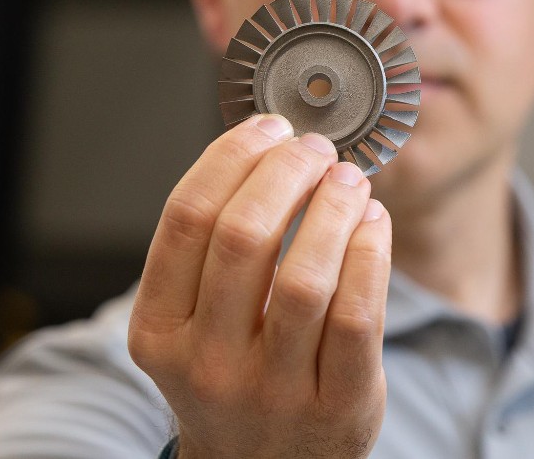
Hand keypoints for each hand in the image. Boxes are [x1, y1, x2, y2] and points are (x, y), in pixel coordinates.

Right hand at [128, 114, 390, 457]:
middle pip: (244, 237)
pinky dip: (370, 253)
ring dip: (333, 208)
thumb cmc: (234, 374)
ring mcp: (274, 389)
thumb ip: (216, 248)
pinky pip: (357, 313)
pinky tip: (373, 224)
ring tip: (348, 180)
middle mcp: (208, 363)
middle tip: (314, 149)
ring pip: (306, 276)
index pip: (186, 219)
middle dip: (286, 173)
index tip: (269, 128)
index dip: (232, 158)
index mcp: (160, 331)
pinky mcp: (338, 404)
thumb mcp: (194, 322)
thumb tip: (269, 146)